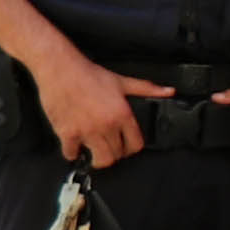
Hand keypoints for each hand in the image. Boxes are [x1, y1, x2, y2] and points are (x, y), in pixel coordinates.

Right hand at [32, 47, 164, 167]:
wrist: (60, 68)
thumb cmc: (89, 74)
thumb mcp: (122, 81)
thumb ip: (147, 89)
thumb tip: (168, 91)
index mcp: (122, 114)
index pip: (135, 145)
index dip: (132, 147)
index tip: (126, 145)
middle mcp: (106, 125)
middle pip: (117, 155)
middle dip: (115, 152)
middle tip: (109, 146)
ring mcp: (86, 131)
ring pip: (99, 160)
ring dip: (97, 158)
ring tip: (95, 150)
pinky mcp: (67, 133)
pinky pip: (72, 154)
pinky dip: (73, 153)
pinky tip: (75, 144)